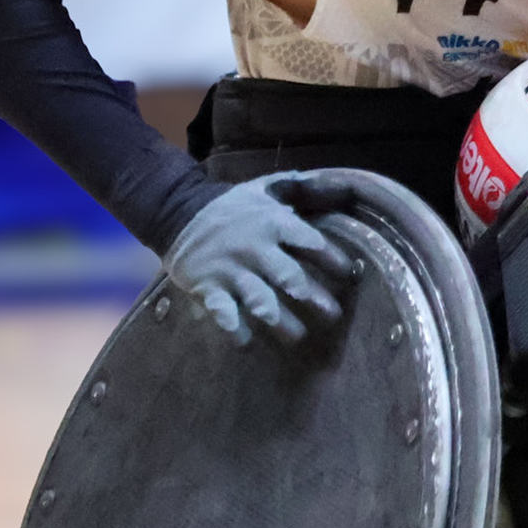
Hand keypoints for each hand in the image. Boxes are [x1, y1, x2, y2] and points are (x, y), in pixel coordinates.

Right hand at [161, 171, 356, 344]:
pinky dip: (234, 328)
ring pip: (260, 300)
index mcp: (272, 223)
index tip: (349, 273)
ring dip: (280, 320)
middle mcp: (254, 248)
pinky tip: (246, 341)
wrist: (178, 212)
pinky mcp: (208, 287)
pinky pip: (223, 312)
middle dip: (313, 297)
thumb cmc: (232, 206)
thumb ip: (299, 189)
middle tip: (333, 315)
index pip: (310, 241)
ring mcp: (230, 269)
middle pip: (289, 276)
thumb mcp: (264, 190)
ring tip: (297, 336)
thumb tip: (341, 186)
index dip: (332, 258)